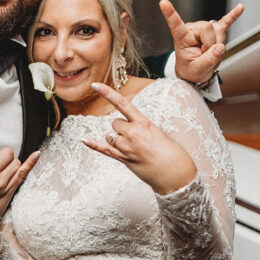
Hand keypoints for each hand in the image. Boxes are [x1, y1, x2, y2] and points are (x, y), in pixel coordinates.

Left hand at [80, 83, 195, 194]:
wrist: (175, 173)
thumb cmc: (171, 153)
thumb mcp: (158, 132)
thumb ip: (142, 127)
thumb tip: (128, 128)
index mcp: (143, 123)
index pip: (122, 103)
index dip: (107, 93)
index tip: (95, 85)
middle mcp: (132, 134)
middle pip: (115, 123)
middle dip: (122, 128)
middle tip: (138, 138)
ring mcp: (126, 148)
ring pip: (110, 136)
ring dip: (117, 139)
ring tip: (135, 148)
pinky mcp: (123, 160)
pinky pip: (104, 150)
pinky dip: (93, 145)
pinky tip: (83, 140)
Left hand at [161, 0, 243, 84]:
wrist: (196, 72)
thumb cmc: (191, 70)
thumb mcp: (197, 70)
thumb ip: (207, 61)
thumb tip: (219, 48)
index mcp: (181, 37)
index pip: (175, 24)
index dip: (170, 14)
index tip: (163, 2)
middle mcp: (192, 29)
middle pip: (208, 29)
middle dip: (212, 45)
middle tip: (206, 56)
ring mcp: (204, 29)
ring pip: (219, 31)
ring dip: (219, 46)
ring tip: (210, 53)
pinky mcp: (215, 30)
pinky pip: (226, 22)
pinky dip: (233, 16)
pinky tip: (240, 8)